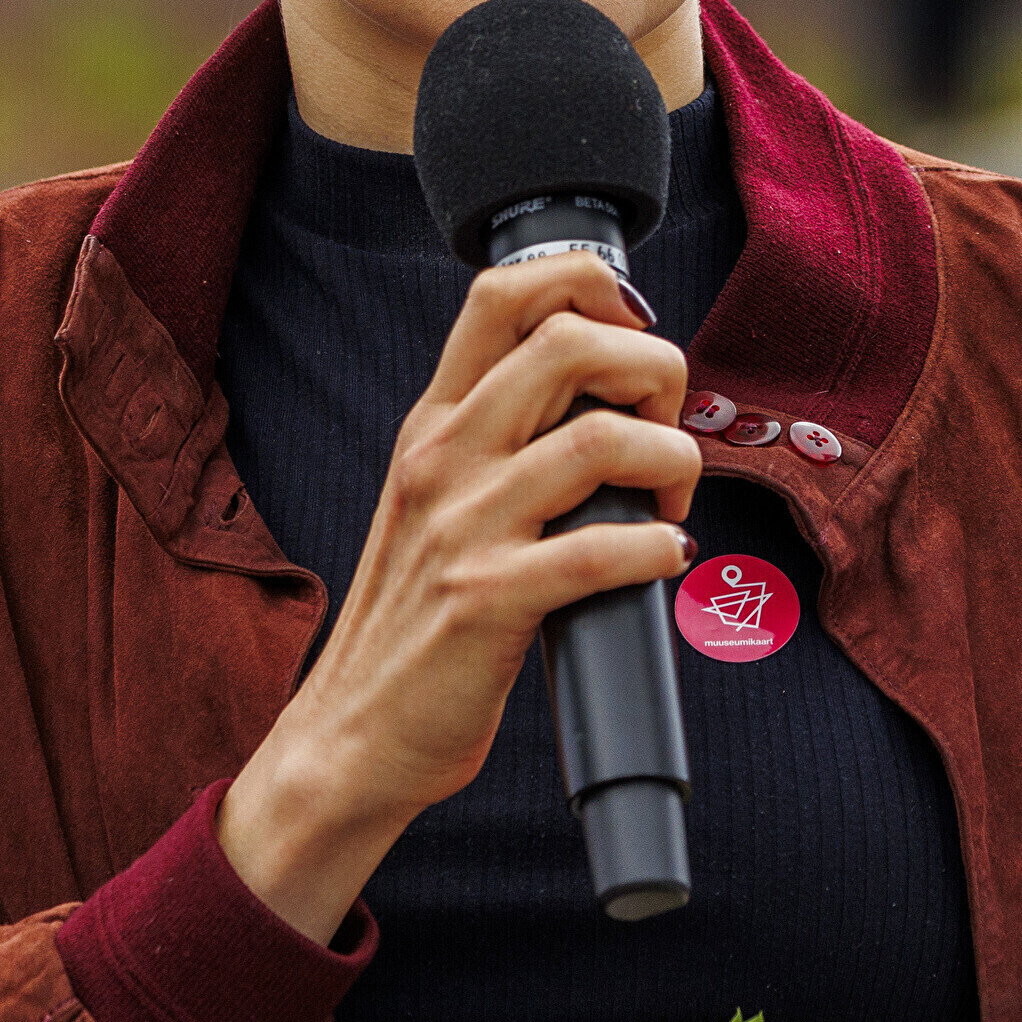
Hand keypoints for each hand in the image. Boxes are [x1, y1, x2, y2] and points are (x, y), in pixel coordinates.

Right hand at [215, 252, 699, 941]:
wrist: (350, 737)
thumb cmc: (416, 621)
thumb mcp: (438, 501)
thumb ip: (501, 441)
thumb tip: (611, 397)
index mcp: (434, 422)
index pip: (503, 292)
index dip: (589, 283)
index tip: (637, 330)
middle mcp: (443, 457)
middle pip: (567, 342)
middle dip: (652, 369)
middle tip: (668, 427)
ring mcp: (461, 526)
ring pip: (597, 440)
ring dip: (669, 459)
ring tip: (671, 504)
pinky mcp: (485, 601)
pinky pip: (600, 550)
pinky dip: (657, 549)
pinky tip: (664, 560)